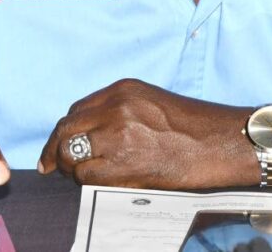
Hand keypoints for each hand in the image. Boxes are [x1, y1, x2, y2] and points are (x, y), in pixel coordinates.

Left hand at [37, 79, 250, 188]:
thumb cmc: (194, 127)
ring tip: (81, 175)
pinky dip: (86, 181)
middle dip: (55, 149)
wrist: (220, 143)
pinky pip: (86, 175)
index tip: (58, 145)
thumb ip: (120, 110)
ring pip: (71, 153)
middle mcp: (116, 107)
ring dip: (71, 168)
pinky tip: (98, 182)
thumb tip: (91, 132)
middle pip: (66, 129)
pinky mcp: (123, 162)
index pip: (77, 110)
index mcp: (122, 89)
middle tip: (52, 165)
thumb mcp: (152, 102)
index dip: (65, 130)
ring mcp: (118, 134)